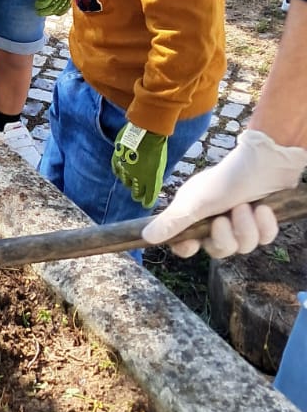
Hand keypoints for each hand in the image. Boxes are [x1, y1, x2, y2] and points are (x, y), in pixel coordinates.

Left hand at [35, 0, 71, 15]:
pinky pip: (68, 4)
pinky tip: (57, 13)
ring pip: (62, 7)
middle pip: (56, 6)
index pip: (51, 1)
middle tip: (38, 12)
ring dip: (53, 11)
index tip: (36, 5)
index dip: (43, 4)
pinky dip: (63, 10)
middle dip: (46, 11)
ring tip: (44, 13)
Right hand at [111, 122, 168, 208]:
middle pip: (135, 192)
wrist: (147, 130)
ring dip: (129, 183)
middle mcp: (137, 177)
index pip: (148, 197)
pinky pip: (117, 170)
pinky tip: (121, 173)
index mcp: (150, 179)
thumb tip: (152, 182)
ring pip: (126, 182)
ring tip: (130, 182)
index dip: (147, 201)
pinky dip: (119, 173)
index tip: (146, 203)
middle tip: (138, 196)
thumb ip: (155, 175)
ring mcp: (126, 169)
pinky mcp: (118, 159)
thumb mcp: (160, 164)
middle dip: (137, 194)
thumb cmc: (158, 145)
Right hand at [142, 129, 306, 257]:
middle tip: (224, 218)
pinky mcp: (264, 224)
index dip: (187, 247)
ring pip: (244, 247)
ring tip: (247, 206)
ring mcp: (242, 225)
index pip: (186, 244)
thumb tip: (145, 236)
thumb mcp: (195, 201)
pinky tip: (263, 209)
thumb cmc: (225, 178)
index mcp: (196, 217)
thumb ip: (173, 221)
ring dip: (245, 227)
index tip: (191, 244)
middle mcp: (217, 223)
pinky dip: (264, 225)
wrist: (266, 161)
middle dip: (224, 237)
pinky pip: (264, 238)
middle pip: (219, 250)